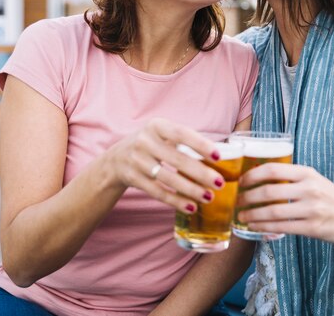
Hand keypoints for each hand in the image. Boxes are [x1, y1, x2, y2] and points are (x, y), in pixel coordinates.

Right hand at [101, 118, 224, 213]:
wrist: (114, 160)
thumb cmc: (150, 145)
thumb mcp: (162, 134)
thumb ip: (184, 141)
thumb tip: (218, 155)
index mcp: (156, 126)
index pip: (181, 134)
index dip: (200, 144)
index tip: (218, 156)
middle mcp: (145, 141)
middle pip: (177, 159)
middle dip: (200, 173)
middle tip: (219, 183)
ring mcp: (137, 160)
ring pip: (168, 178)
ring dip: (191, 190)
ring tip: (208, 197)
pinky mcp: (133, 178)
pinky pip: (158, 192)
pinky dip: (175, 201)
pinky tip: (191, 207)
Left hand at [236, 163, 333, 243]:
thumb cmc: (329, 196)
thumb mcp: (312, 179)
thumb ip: (289, 178)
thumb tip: (257, 179)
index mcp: (306, 173)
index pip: (273, 169)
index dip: (252, 175)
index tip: (240, 181)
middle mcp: (309, 188)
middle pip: (269, 192)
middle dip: (247, 198)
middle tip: (237, 201)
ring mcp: (312, 209)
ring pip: (273, 212)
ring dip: (253, 215)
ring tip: (242, 216)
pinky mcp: (313, 227)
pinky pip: (282, 228)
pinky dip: (264, 227)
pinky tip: (255, 227)